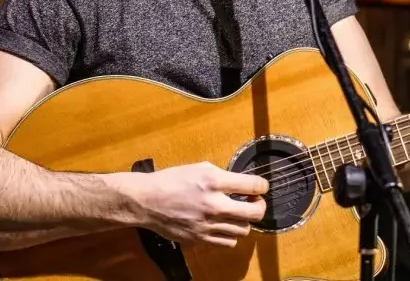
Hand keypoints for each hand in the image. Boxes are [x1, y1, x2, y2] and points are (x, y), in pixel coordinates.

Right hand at [132, 161, 267, 246]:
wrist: (147, 201)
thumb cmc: (172, 180)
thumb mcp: (200, 167)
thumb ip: (223, 176)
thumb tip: (242, 183)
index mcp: (214, 182)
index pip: (254, 186)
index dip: (262, 186)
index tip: (260, 187)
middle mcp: (214, 205)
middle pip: (256, 213)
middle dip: (260, 206)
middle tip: (254, 202)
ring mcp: (207, 225)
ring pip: (244, 230)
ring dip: (243, 221)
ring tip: (235, 214)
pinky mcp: (200, 239)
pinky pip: (228, 242)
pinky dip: (230, 235)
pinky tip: (223, 225)